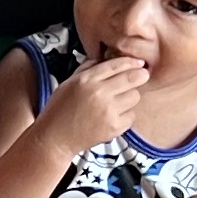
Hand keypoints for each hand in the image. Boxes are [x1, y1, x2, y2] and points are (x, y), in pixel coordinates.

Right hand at [38, 47, 154, 156]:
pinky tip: (114, 116)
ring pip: (135, 96)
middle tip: (141, 77)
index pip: (116, 65)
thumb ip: (87, 69)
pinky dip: (126, 115)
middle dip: (139, 76)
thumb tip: (106, 59)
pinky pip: (132, 115)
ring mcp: (108, 111)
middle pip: (132, 78)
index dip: (131, 62)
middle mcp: (99, 93)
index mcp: (86, 80)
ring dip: (130, 96)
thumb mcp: (69, 83)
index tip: (139, 63)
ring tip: (120, 101)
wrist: (55, 138)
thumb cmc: (60, 110)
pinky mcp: (114, 127)